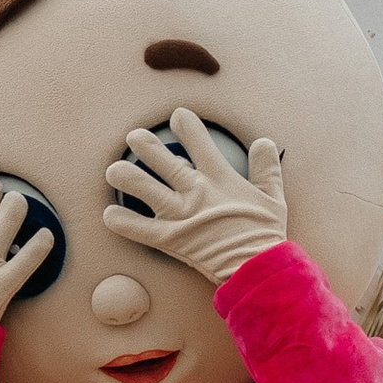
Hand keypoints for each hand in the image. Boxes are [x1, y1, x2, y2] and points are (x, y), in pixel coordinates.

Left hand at [103, 111, 287, 283]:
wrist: (256, 268)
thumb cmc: (264, 234)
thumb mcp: (273, 197)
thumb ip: (267, 168)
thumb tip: (264, 142)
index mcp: (219, 178)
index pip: (199, 142)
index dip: (186, 126)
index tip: (178, 115)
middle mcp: (195, 192)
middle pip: (163, 161)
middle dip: (146, 145)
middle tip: (134, 136)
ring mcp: (180, 215)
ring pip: (144, 188)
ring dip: (127, 177)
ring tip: (114, 170)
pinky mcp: (169, 238)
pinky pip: (139, 229)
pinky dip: (122, 222)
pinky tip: (109, 215)